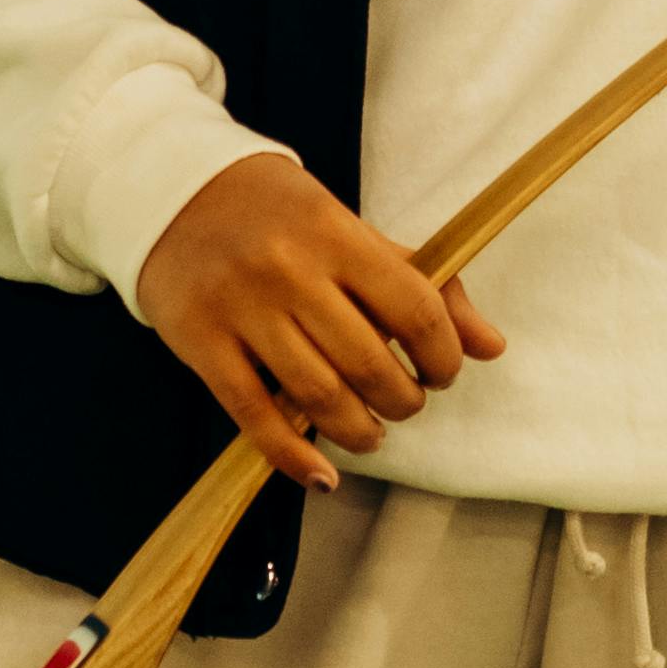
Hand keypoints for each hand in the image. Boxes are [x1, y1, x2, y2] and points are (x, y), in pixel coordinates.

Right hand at [134, 153, 506, 490]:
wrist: (173, 192)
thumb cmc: (280, 217)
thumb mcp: (354, 234)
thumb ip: (425, 286)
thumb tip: (492, 347)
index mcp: (337, 235)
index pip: (414, 311)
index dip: (443, 357)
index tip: (441, 373)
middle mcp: (290, 270)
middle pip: (369, 364)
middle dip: (402, 401)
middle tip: (403, 404)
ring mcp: (242, 308)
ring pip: (317, 397)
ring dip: (358, 432)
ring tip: (368, 432)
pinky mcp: (201, 342)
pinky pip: (254, 415)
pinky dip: (293, 456)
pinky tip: (321, 475)